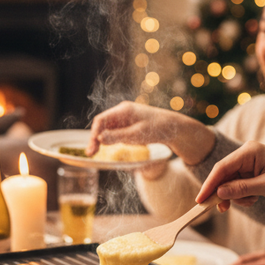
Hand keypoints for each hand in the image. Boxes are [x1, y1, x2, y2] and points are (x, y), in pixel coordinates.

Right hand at [87, 101, 214, 164]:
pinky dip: (110, 140)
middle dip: (95, 138)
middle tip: (91, 154)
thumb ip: (117, 137)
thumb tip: (99, 138)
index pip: (101, 120)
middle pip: (102, 124)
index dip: (93, 134)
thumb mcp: (136, 135)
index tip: (91, 149)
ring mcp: (124, 117)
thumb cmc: (157, 129)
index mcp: (124, 110)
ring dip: (102, 140)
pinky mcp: (128, 124)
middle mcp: (122, 111)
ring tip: (96, 153)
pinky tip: (108, 148)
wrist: (173, 127)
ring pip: (107, 128)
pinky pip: (114, 131)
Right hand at [196, 141, 264, 212]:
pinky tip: (254, 199)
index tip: (200, 200)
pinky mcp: (250, 174)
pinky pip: (237, 187)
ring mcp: (248, 164)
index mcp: (250, 151)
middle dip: (222, 193)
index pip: (222, 168)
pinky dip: (242, 196)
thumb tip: (219, 192)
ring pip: (229, 184)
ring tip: (250, 202)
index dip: (209, 184)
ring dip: (235, 197)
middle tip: (221, 210)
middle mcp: (247, 155)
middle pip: (223, 175)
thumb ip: (242, 188)